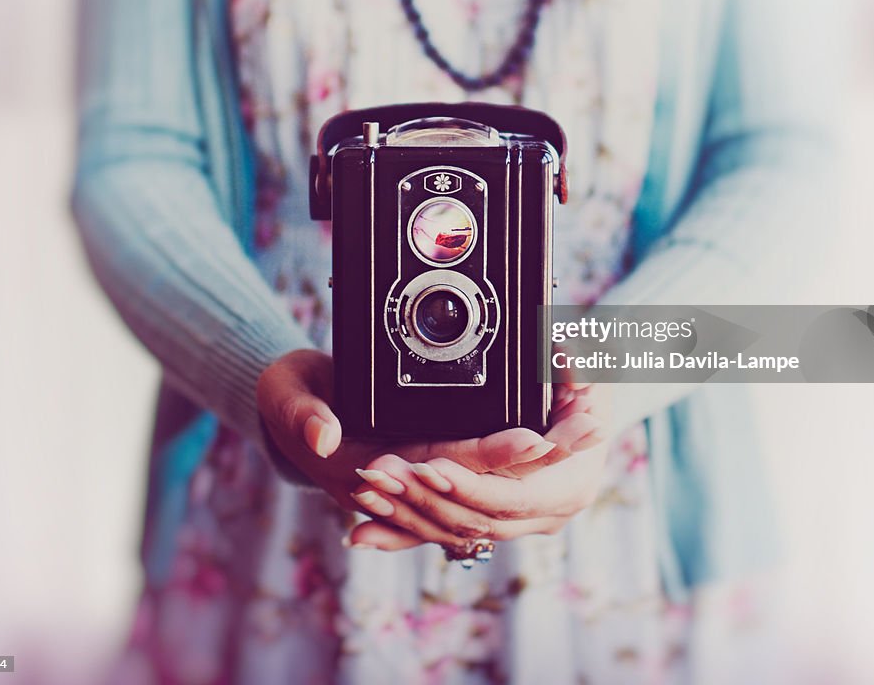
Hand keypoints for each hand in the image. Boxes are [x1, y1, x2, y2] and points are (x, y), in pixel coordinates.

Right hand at [255, 350, 603, 511]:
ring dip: (541, 459)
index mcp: (371, 469)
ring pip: (491, 480)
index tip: (534, 437)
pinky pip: (477, 470)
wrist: (284, 408)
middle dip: (539, 458)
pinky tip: (553, 434)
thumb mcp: (285, 393)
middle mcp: (403, 481)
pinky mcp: (428, 459)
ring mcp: (418, 474)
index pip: (443, 469)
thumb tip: (324, 438)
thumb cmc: (285, 395)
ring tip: (589, 423)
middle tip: (587, 424)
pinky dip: (518, 452)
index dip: (491, 457)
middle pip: (483, 481)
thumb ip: (301, 413)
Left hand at [346, 385, 611, 550]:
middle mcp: (542, 512)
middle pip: (475, 519)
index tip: (430, 468)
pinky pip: (443, 533)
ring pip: (454, 530)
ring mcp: (516, 521)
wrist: (591, 414)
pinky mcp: (489, 519)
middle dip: (423, 498)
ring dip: (405, 513)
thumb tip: (566, 357)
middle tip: (381, 473)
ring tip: (366, 489)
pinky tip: (363, 531)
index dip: (468, 486)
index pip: (511, 497)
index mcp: (568, 486)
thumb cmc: (590, 389)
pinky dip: (401, 532)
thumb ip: (577, 369)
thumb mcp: (591, 373)